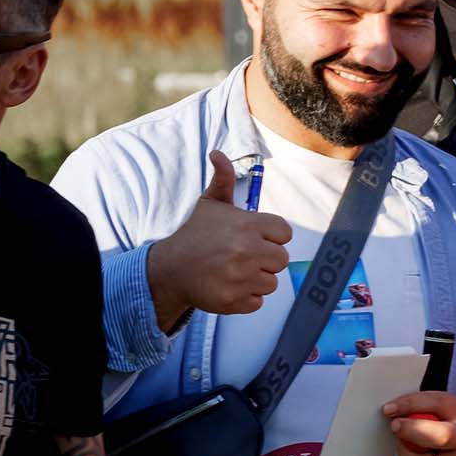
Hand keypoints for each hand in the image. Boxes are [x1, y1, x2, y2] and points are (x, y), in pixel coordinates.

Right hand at [146, 149, 291, 327]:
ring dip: (256, 279)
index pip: (284, 233)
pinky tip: (230, 286)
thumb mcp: (210, 204)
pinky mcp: (235, 301)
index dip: (271, 236)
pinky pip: (258, 302)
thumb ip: (223, 178)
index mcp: (247, 225)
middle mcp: (247, 251)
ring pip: (271, 282)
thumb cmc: (195, 235)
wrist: (170, 269)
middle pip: (281, 260)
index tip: (254, 238)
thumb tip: (217, 153)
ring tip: (235, 271)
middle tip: (244, 257)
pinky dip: (247, 297)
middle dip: (266, 259)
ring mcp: (241, 278)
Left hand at [383, 389, 455, 455]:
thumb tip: (391, 410)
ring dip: (404, 452)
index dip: (410, 405)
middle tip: (395, 427)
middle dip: (411, 431)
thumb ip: (418, 404)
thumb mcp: (438, 408)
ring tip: (408, 446)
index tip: (389, 409)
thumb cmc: (446, 427)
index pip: (437, 404)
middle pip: (440, 436)